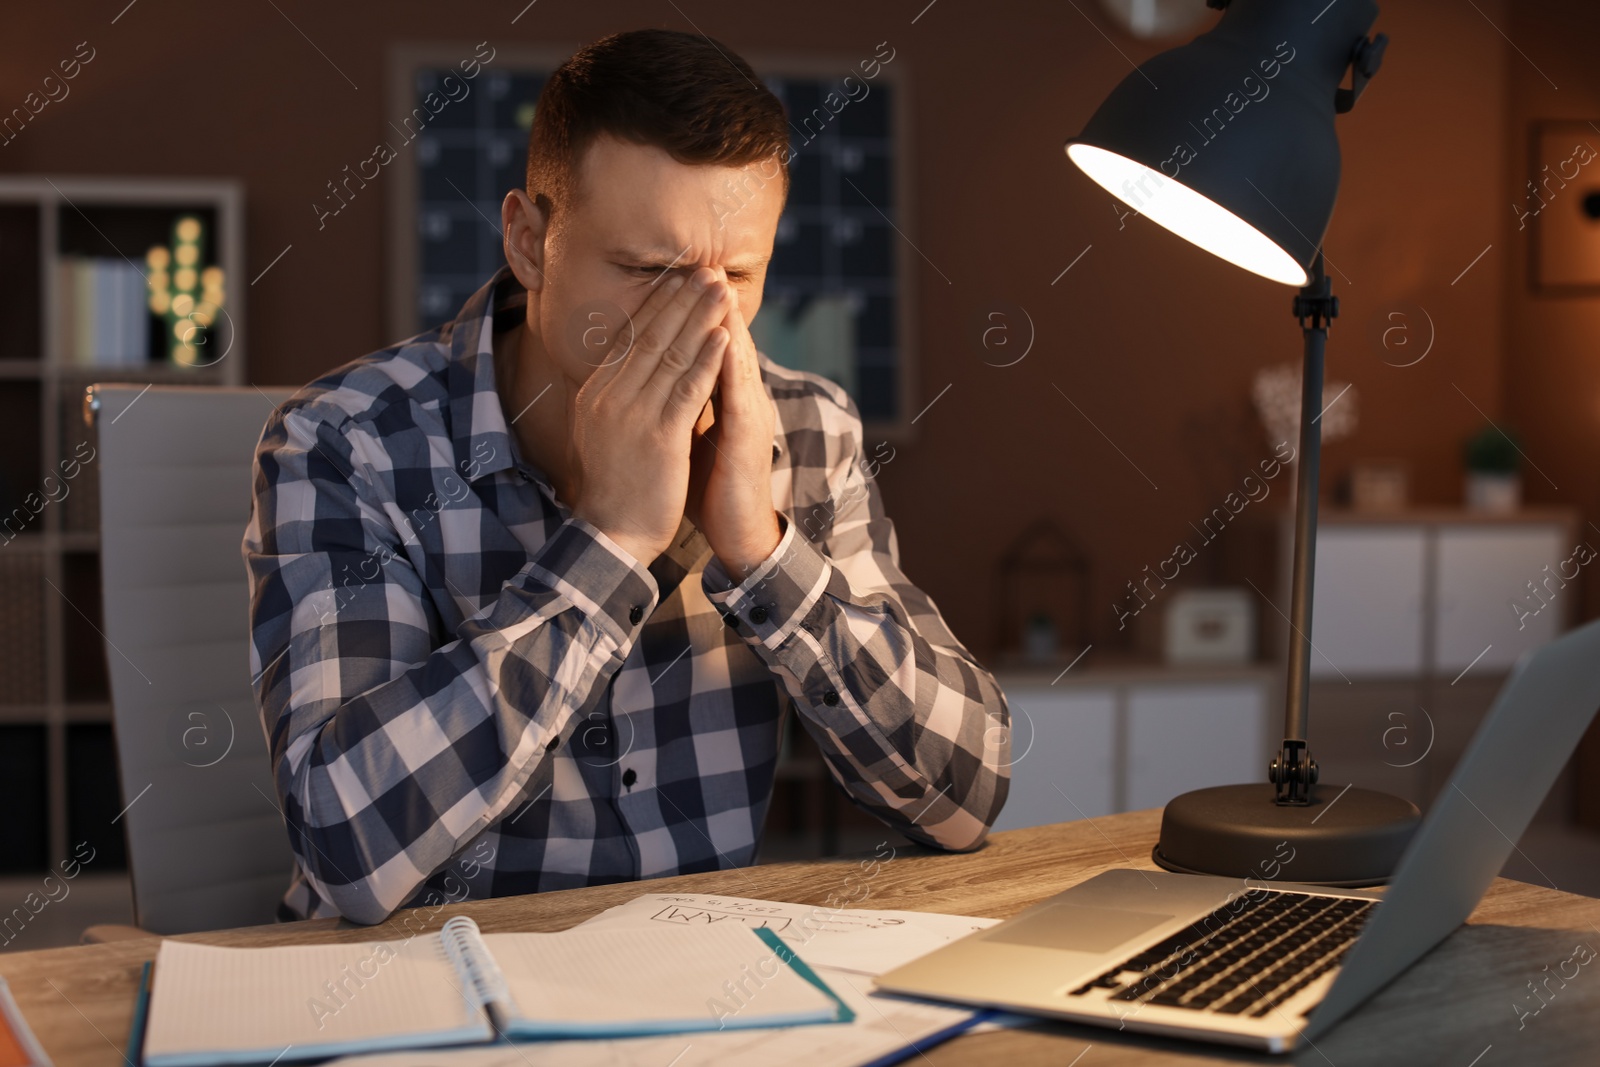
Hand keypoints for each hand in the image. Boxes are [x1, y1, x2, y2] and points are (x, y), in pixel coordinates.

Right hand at [568, 267, 731, 564]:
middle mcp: (610, 397)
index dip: (657, 304)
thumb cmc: (614, 486)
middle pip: (651, 336)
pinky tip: (724, 337)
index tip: (679, 277)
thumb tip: (627, 364)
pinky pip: (687, 390)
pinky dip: (707, 360)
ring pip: (671, 355)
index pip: (630, 336)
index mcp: (597, 393)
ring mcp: (633, 416)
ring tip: (721, 289)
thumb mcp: (603, 430)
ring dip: (700, 317)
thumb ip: (615, 396)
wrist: (611, 535)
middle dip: (681, 299)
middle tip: (705, 268)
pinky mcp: (660, 438)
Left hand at [685, 280, 780, 578]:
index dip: (693, 313)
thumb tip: (656, 379)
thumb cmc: (710, 486)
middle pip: (726, 341)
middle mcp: (742, 401)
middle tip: (701, 264)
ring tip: (716, 286)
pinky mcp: (750, 438)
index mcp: (724, 399)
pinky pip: (740, 393)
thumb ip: (680, 403)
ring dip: (728, 320)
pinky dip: (731, 363)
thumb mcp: (689, 434)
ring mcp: (749, 417)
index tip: (677, 278)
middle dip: (710, 303)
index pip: (707, 346)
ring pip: (737, 359)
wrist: (736, 532)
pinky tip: (724, 338)